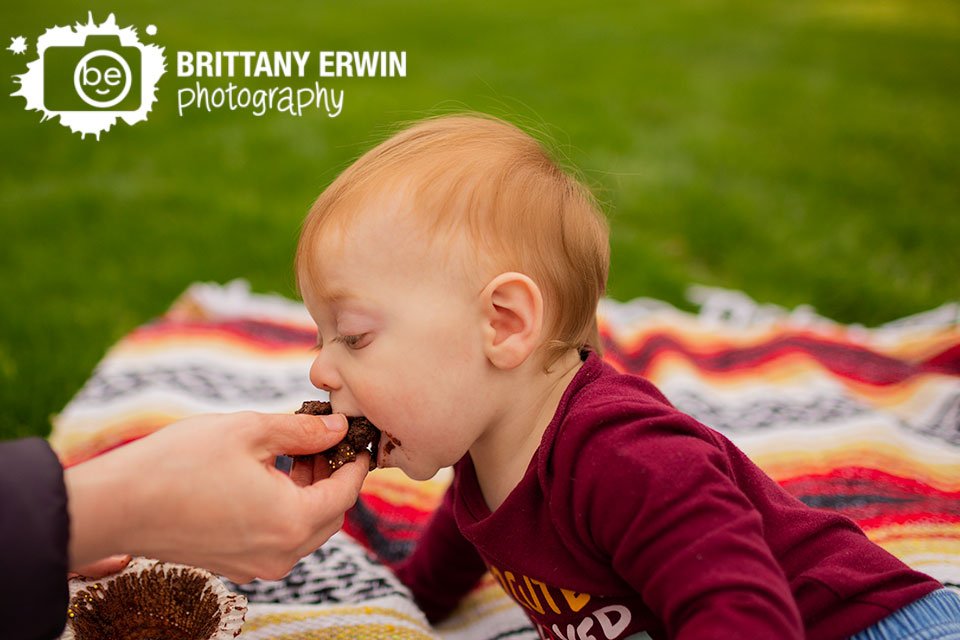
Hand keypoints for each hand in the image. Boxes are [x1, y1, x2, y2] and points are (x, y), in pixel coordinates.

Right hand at [64, 411, 368, 582]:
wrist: (117, 505)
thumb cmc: (180, 463)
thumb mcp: (249, 432)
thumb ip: (302, 431)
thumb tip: (338, 429)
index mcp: (291, 521)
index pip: (345, 493)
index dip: (356, 462)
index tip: (357, 438)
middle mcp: (280, 553)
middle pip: (330, 516)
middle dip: (333, 477)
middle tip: (323, 441)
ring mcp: (256, 564)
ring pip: (305, 529)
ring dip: (310, 493)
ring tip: (296, 454)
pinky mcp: (235, 564)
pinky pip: (279, 539)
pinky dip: (286, 509)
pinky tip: (270, 477)